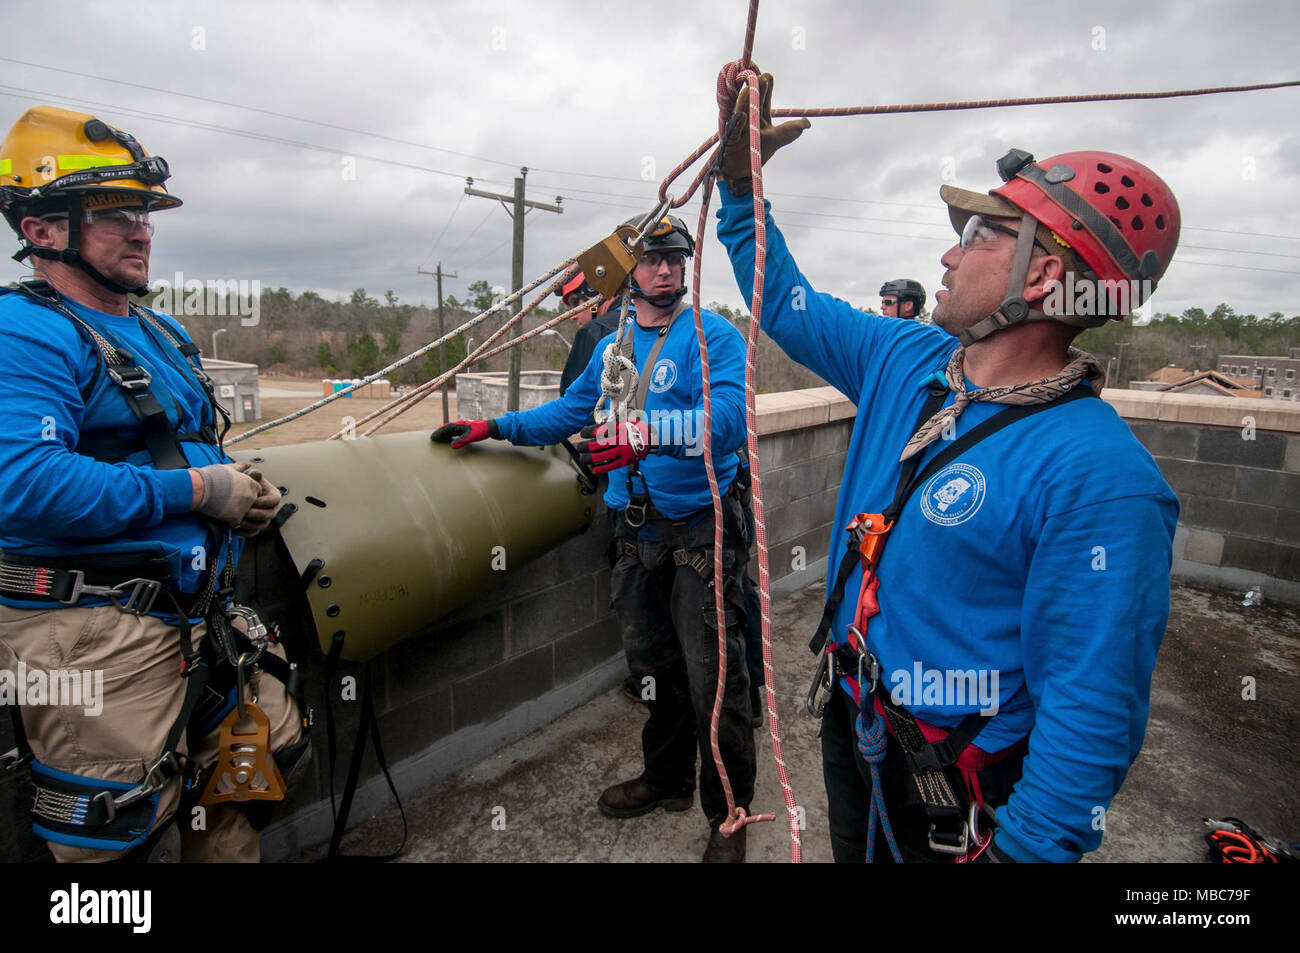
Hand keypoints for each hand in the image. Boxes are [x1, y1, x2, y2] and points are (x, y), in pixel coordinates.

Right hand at [192, 463, 260, 525]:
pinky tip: (220, 514)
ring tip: (224, 507)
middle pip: (253, 502)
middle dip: (244, 502)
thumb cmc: (212, 476)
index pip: (257, 490)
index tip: (237, 492)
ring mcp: (245, 508)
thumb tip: (248, 465)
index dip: (247, 492)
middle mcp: (251, 496)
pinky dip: (228, 520)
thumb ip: (241, 467)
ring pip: (245, 513)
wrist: (201, 488)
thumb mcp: (228, 468)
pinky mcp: (236, 518)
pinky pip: (236, 522)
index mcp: (251, 483)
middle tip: (229, 500)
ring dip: (236, 512)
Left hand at [231, 464, 281, 536]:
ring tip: (239, 520)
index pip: (275, 500)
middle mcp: (271, 509)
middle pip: (270, 515)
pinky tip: (234, 529)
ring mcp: (264, 519)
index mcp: (273, 496)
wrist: (239, 493)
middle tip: (246, 512)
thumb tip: (254, 473)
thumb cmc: (247, 484)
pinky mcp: (256, 527)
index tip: (255, 500)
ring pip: (262, 526)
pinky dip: (244, 533)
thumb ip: (253, 475)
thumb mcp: (251, 477)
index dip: (265, 501)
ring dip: (251, 524)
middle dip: (258, 514)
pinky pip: (253, 533)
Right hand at [431, 418, 499, 448]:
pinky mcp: (466, 430)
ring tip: (438, 438)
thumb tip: (452, 446)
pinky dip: (450, 435)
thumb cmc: (481, 431)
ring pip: (451, 430)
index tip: (433, 437)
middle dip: (440, 433)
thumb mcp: (471, 437)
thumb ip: (462, 441)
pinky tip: (450, 439)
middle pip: (447, 429)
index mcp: (459, 425)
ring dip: (444, 434)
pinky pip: (455, 432)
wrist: (490, 428)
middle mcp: (460, 425)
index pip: (446, 428)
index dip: (439, 433)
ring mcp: (463, 427)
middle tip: (433, 438)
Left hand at [576, 420, 653, 474]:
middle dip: (586, 447)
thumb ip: (605, 420)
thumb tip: (590, 415)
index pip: (599, 430)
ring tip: (582, 459)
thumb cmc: (633, 428)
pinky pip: (612, 465)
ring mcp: (623, 450)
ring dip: (590, 459)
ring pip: (603, 456)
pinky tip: (594, 470)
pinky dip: (602, 468)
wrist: (650, 437)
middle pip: (598, 444)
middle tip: (579, 448)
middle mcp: (619, 439)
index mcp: (617, 428)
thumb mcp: (620, 420)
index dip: (587, 432)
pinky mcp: (626, 460)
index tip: (582, 433)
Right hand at [720, 70, 809, 186]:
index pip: (763, 100)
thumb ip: (790, 130)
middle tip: (761, 77)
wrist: (740, 174)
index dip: (767, 88)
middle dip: (756, 90)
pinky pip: (734, 133)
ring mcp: (737, 130)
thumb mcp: (776, 140)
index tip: (769, 76)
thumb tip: (807, 122)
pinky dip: (738, 125)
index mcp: (758, 118)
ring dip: (745, 101)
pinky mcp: (730, 142)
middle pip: (752, 103)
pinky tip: (742, 116)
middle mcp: (747, 121)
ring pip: (741, 113)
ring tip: (749, 88)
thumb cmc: (755, 155)